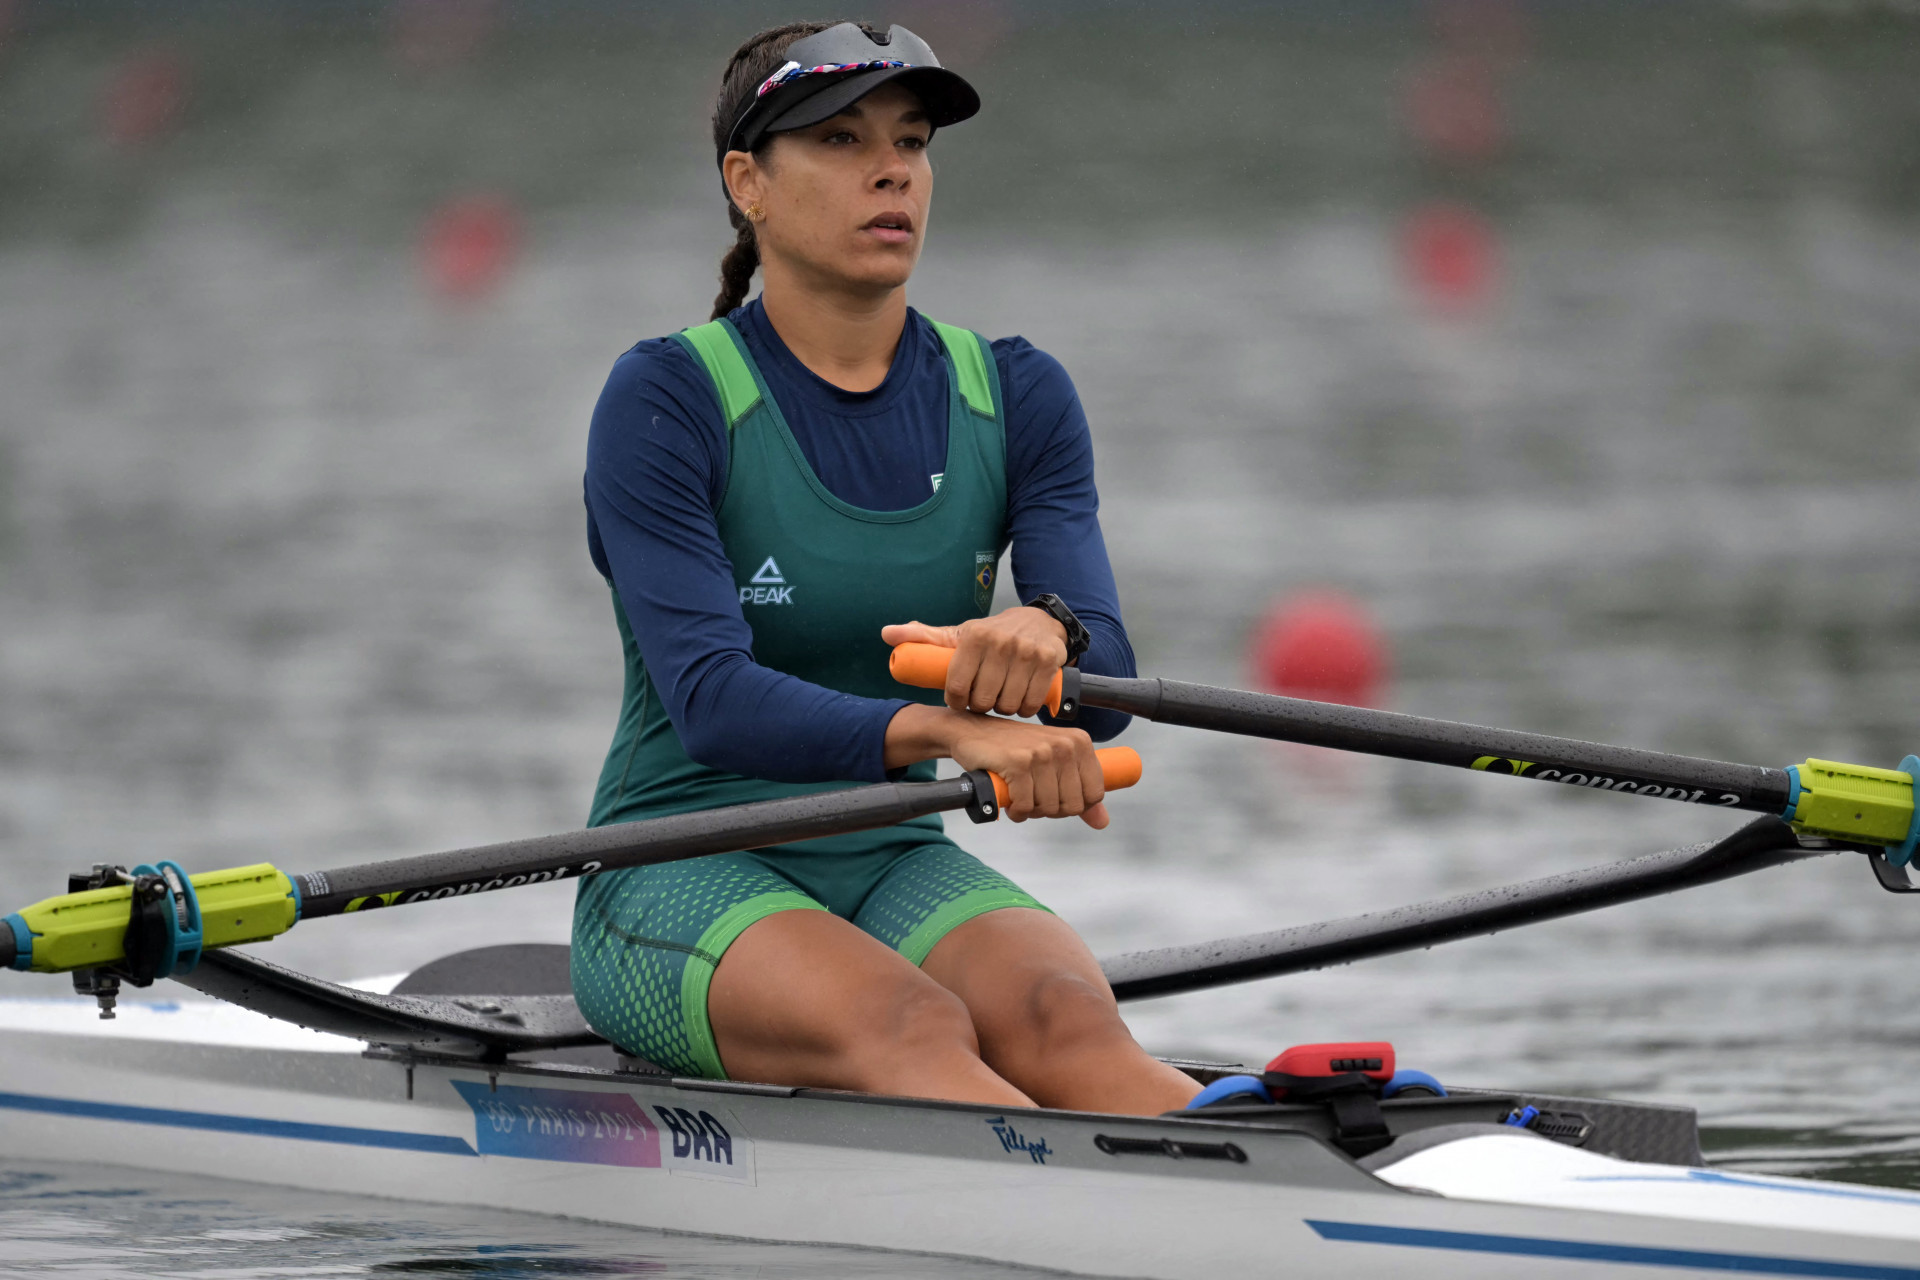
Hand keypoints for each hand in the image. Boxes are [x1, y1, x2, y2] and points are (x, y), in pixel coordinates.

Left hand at [882, 608, 1068, 718]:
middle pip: (982, 700)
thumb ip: (924, 638)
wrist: (1038, 621)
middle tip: (982, 699)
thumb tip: (886, 634)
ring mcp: (1027, 653)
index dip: (956, 701)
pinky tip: (1020, 699)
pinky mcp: (1049, 662)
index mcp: (974, 636)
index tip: (960, 700)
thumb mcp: (959, 635)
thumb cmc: (993, 634)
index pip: (957, 686)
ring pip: (1007, 705)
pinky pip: (1031, 704)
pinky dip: (1024, 709)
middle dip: (980, 706)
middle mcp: (1001, 642)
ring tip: (1001, 697)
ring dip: (1003, 708)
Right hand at [885, 706, 1106, 827]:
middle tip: (1033, 797)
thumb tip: (1102, 822)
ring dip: (1030, 811)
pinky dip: (1015, 811)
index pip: (1094, 795)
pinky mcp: (1018, 762)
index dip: (1073, 806)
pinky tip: (1009, 800)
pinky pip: (1025, 806)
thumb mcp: (1054, 765)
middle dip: (1050, 810)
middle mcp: (1064, 745)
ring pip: (1048, 808)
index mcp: (1080, 742)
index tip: (1054, 797)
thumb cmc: (1015, 749)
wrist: (973, 732)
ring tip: (1019, 796)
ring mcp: (1041, 752)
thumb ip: (1080, 792)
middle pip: (1072, 806)